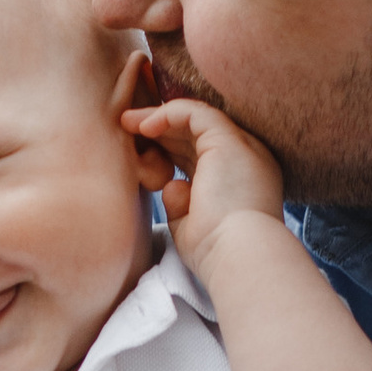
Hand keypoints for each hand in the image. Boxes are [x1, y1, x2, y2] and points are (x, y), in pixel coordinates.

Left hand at [125, 98, 290, 288]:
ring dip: (158, 117)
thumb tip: (171, 186)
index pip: (201, 154)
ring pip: (195, 119)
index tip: (141, 152)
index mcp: (239, 180)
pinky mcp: (229, 140)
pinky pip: (194, 113)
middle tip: (125, 127)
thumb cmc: (216, 252)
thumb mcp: (192, 226)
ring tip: (125, 121)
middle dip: (160, 130)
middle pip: (197, 134)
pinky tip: (143, 126)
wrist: (238, 257)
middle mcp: (246, 158)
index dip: (169, 148)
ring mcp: (241, 146)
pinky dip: (166, 114)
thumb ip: (181, 204)